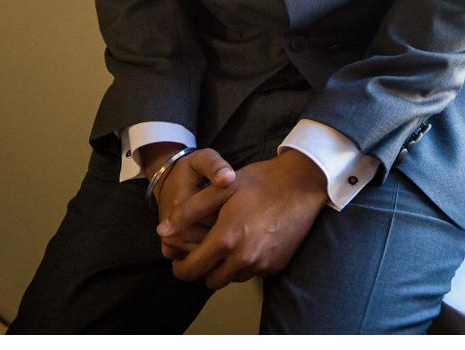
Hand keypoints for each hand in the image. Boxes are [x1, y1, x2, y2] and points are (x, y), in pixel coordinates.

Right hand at [150, 147, 234, 259]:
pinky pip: (193, 258)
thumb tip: (228, 178)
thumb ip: (215, 165)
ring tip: (226, 230)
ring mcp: (170, 241)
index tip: (238, 211)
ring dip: (216, 246)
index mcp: (183, 206)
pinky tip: (211, 238)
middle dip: (225, 236)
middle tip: (235, 223)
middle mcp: (173, 229)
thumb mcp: (202, 159)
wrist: (167, 182)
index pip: (216, 224)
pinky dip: (204, 252)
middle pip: (211, 244)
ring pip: (204, 254)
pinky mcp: (169, 248)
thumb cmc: (189, 171)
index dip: (231, 220)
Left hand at [168, 149, 329, 289]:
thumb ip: (189, 212)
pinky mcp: (277, 266)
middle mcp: (244, 259)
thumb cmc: (259, 182)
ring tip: (228, 242)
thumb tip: (162, 232)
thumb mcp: (220, 189)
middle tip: (205, 249)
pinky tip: (249, 241)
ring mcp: (262, 265)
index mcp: (226, 240)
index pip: (191, 271)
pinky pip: (252, 273)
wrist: (302, 184)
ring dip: (225, 268)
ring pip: (232, 279)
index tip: (179, 259)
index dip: (180, 267)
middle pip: (210, 281)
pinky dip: (246, 264)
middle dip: (203, 269)